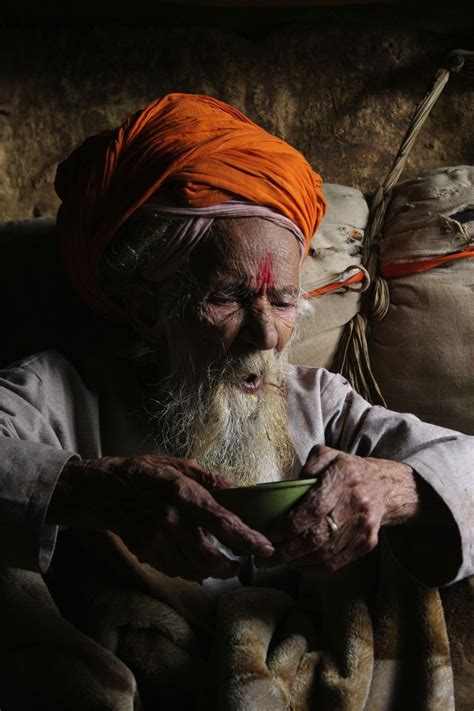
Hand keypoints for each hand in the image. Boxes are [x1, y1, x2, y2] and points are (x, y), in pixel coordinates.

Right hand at [48, 456, 273, 580]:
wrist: (102, 491)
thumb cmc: (144, 473)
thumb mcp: (179, 465)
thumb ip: (211, 479)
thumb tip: (240, 490)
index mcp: (184, 495)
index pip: (225, 524)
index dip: (249, 540)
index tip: (266, 548)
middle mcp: (173, 522)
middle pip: (212, 558)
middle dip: (232, 566)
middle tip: (241, 562)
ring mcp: (158, 541)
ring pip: (195, 570)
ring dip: (213, 571)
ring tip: (221, 563)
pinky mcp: (148, 553)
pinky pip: (176, 571)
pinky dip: (191, 571)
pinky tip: (196, 562)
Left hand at [258, 445, 418, 572]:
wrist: (385, 486)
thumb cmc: (347, 470)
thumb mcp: (327, 455)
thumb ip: (307, 466)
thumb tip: (287, 487)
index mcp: (344, 477)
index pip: (313, 507)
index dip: (288, 525)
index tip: (268, 534)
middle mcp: (356, 503)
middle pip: (317, 536)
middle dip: (287, 551)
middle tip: (264, 556)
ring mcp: (363, 527)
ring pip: (325, 554)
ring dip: (297, 562)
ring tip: (277, 561)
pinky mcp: (367, 543)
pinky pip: (336, 562)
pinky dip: (313, 567)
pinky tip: (297, 563)